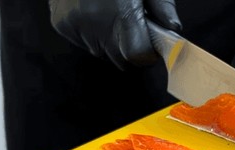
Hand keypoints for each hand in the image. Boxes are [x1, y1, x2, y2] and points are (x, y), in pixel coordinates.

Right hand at [49, 0, 181, 69]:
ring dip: (108, 40)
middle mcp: (96, 22)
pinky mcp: (61, 24)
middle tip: (132, 27)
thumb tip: (173, 28)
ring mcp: (75, 25)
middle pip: (119, 59)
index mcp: (122, 11)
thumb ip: (162, 6)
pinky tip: (93, 11)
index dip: (147, 53)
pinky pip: (82, 42)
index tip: (151, 45)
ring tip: (110, 13)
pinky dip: (90, 33)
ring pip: (100, 51)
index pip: (137, 55)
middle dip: (130, 48)